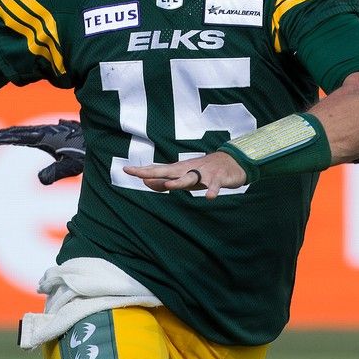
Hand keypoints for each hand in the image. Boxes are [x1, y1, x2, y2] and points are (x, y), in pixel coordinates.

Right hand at [0, 120, 84, 184]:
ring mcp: (52, 132)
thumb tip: (41, 180)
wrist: (105, 137)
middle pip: (18, 132)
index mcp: (45, 137)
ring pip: (26, 132)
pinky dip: (24, 135)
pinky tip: (19, 137)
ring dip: (10, 134)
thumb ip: (58, 172)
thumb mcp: (73, 165)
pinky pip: (36, 134)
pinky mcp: (58, 134)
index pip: (16, 137)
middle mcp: (46, 132)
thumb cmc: (89, 153)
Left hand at [123, 152, 246, 199]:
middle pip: (169, 171)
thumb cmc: (204, 170)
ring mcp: (204, 173)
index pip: (158, 170)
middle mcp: (189, 169)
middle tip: (139, 174)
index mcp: (180, 169)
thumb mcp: (184, 176)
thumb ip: (165, 181)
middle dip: (154, 172)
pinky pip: (215, 185)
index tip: (126, 170)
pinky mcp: (218, 178)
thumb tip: (146, 183)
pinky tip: (209, 197)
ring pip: (191, 177)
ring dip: (180, 181)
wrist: (232, 161)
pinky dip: (212, 190)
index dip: (143, 171)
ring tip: (169, 185)